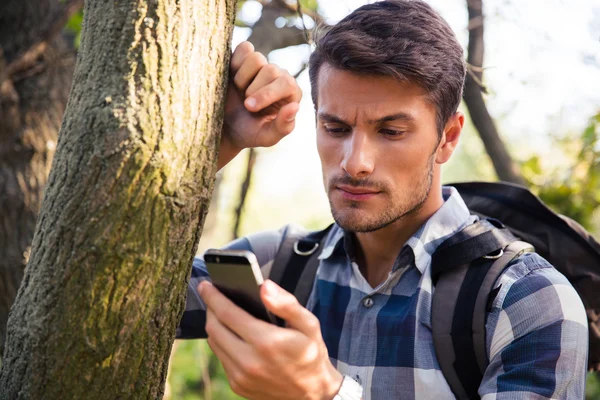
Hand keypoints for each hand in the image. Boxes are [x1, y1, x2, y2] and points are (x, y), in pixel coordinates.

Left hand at [198, 279, 342, 399]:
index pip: (228, 314)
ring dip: (214, 324)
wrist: (313, 394)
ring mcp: (241, 376)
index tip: (206, 284)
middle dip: (210, 308)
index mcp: (267, 343)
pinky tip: (230, 332)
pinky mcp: (238, 385)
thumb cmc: (312, 353)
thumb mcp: (309, 324)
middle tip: (211, 294)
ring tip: (220, 311)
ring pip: (214, 343)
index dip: (213, 297)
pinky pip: (221, 357)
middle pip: (214, 328)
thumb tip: (264, 286)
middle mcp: (249, 362)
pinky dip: (222, 341)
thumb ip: (286, 304)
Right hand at [218, 41, 301, 169]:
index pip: (286, 83)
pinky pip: (244, 48)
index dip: (266, 94)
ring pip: (256, 57)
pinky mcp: (245, 58)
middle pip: (270, 69)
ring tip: (240, 91)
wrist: (226, 128)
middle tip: (245, 105)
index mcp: (291, 93)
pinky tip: (232, 78)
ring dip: (243, 77)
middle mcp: (279, 76)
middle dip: (253, 89)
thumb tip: (295, 106)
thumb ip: (284, 125)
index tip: (249, 107)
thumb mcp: (268, 137)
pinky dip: (235, 62)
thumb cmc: (250, 133)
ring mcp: (262, 65)